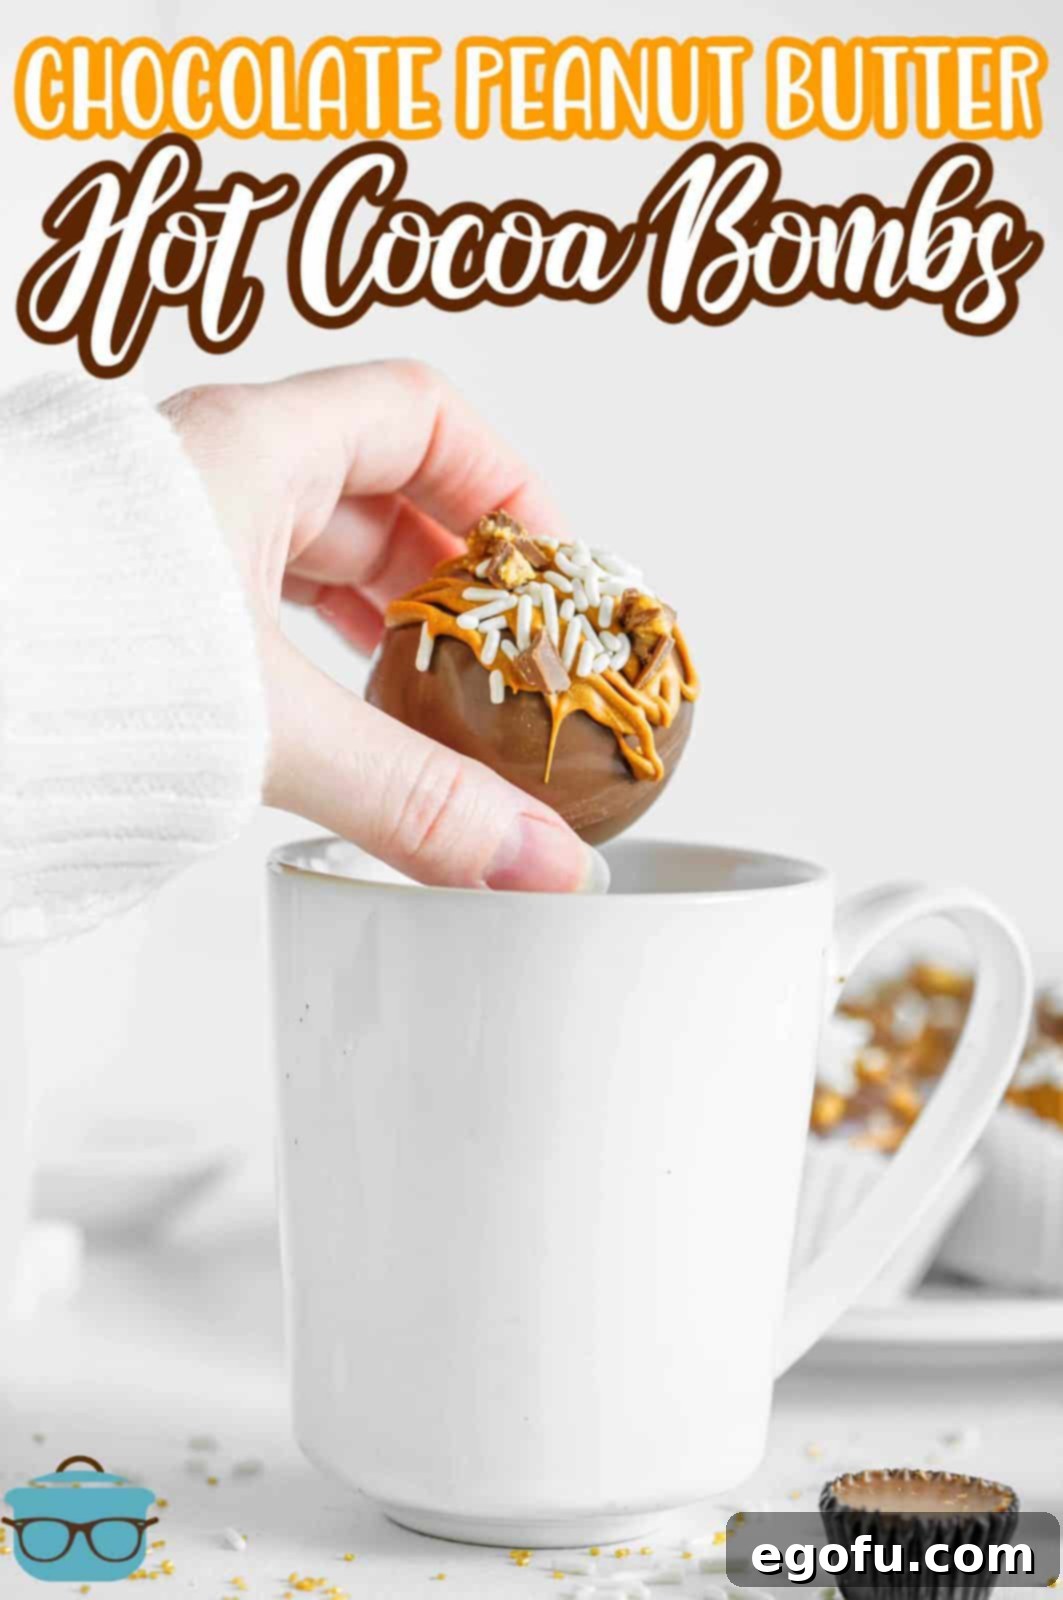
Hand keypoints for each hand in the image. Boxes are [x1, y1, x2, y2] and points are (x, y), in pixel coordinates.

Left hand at [161, 363, 606, 890]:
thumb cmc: (59, 649)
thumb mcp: (268, 722)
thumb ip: (409, 796)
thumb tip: (530, 860)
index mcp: (253, 449)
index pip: (421, 416)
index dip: (503, 483)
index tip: (547, 566)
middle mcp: (214, 473)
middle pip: (380, 491)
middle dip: (455, 574)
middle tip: (507, 654)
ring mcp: (176, 534)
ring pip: (316, 549)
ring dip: (386, 616)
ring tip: (440, 692)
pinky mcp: (147, 598)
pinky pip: (261, 599)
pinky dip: (316, 648)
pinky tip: (340, 708)